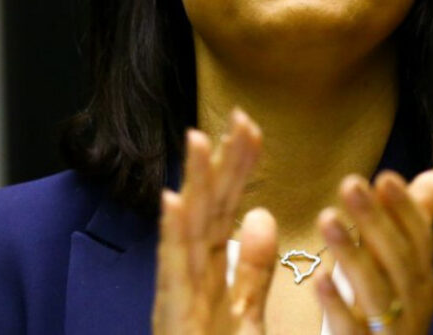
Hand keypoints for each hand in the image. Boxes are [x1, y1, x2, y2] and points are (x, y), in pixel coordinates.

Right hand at [151, 109, 277, 334]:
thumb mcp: (243, 314)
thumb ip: (250, 268)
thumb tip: (262, 214)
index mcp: (208, 272)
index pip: (226, 208)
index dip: (237, 167)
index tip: (252, 127)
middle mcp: (188, 278)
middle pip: (207, 210)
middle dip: (220, 163)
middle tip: (237, 118)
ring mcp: (177, 298)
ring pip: (186, 231)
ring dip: (192, 185)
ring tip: (198, 141)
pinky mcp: (172, 317)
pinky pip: (173, 273)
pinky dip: (171, 236)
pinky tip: (174, 201)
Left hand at [314, 169, 432, 333]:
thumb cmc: (388, 312)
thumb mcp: (398, 266)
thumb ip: (410, 224)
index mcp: (421, 281)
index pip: (421, 241)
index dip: (406, 209)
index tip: (385, 177)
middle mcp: (414, 306)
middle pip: (399, 262)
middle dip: (375, 221)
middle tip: (350, 184)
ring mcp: (392, 333)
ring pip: (376, 293)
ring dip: (352, 254)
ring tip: (326, 218)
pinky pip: (352, 331)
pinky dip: (337, 305)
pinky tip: (320, 279)